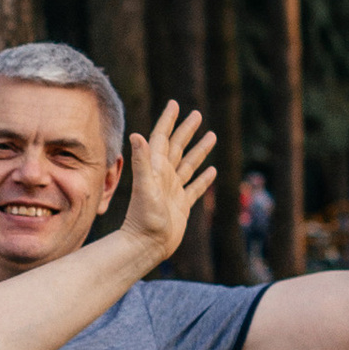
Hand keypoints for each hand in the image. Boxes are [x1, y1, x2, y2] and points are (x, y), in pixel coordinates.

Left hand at [122, 103, 218, 265]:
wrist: (147, 245)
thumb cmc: (144, 218)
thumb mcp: (144, 186)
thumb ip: (141, 161)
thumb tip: (136, 135)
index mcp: (155, 168)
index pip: (162, 138)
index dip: (168, 121)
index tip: (175, 104)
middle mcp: (164, 176)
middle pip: (178, 147)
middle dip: (186, 130)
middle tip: (197, 114)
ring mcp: (173, 190)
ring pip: (189, 164)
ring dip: (199, 150)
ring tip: (211, 136)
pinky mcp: (181, 205)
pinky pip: (195, 187)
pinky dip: (203, 178)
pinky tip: (212, 170)